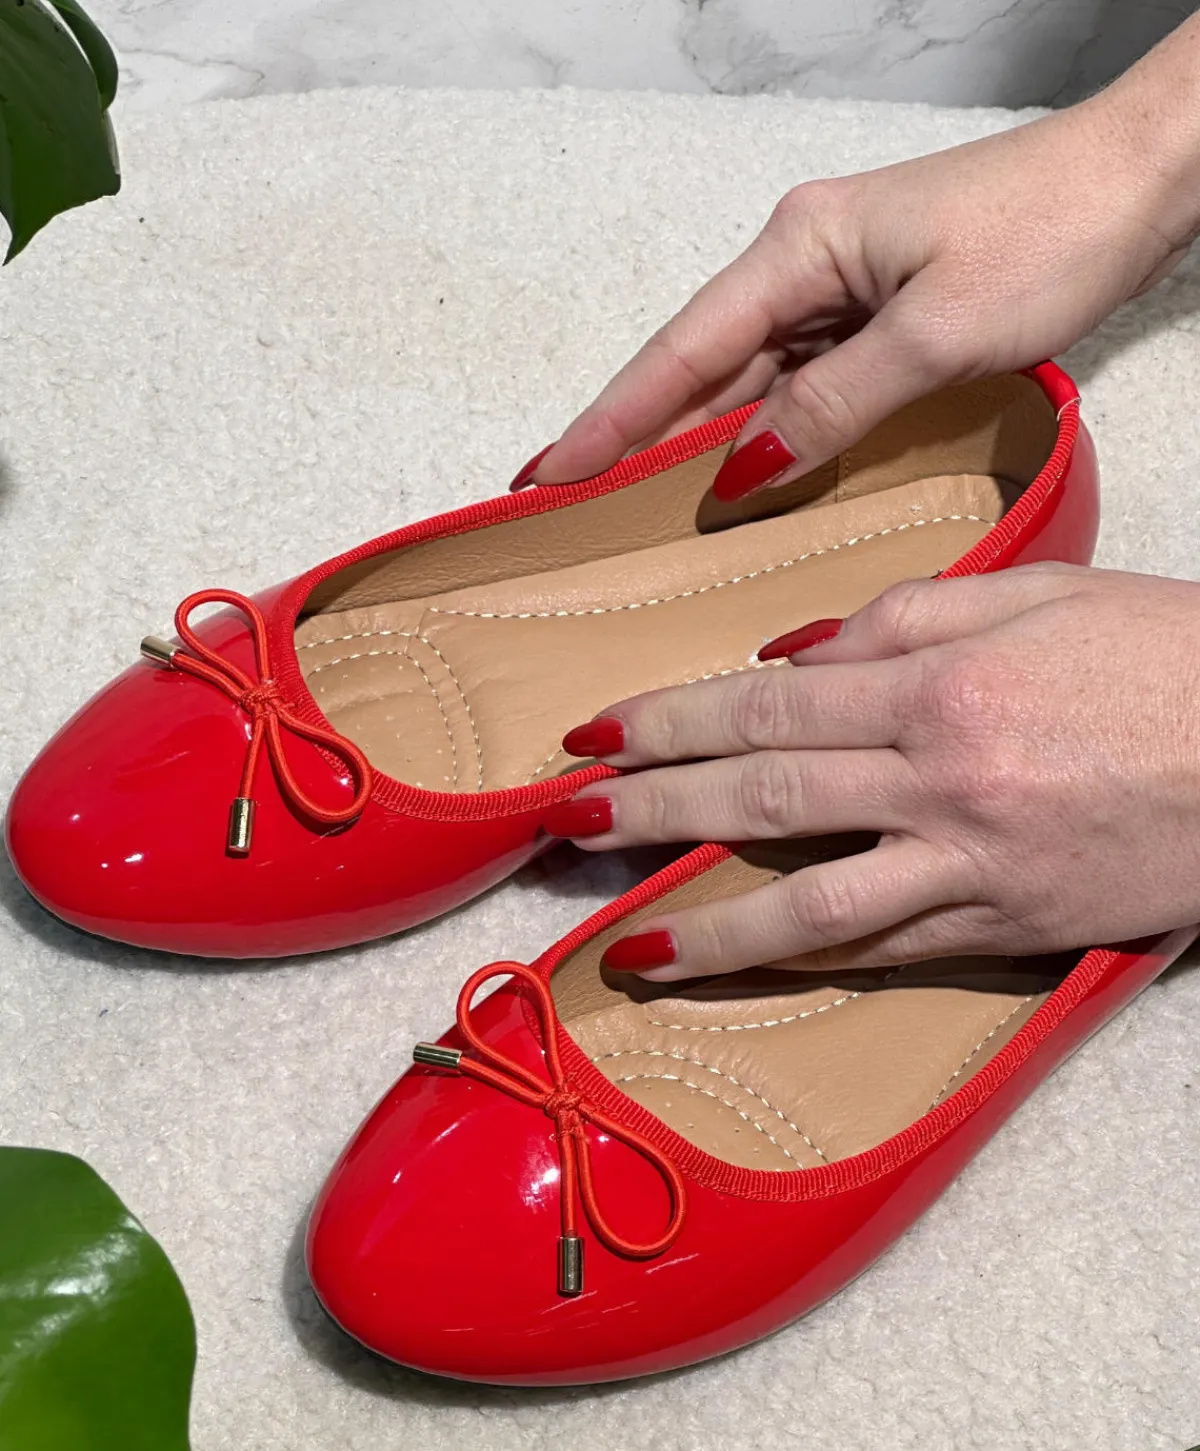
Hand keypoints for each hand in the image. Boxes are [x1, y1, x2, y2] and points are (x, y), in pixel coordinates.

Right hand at [522, 48, 1199, 499]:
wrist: (1141, 179)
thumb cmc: (1051, 228)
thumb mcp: (936, 333)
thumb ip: (832, 404)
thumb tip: (746, 469)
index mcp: (800, 250)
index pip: (680, 351)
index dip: (611, 419)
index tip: (550, 473)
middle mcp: (806, 266)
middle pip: (700, 370)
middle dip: (636, 438)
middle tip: (575, 508)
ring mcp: (840, 290)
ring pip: (749, 383)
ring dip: (700, 445)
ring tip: (637, 509)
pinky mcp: (876, 313)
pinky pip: (801, 384)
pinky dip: (770, 434)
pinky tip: (746, 479)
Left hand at [545, 565, 1199, 980]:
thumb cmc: (1165, 656)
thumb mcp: (1036, 594)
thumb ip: (905, 614)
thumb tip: (793, 653)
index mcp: (938, 683)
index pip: (767, 702)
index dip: (669, 721)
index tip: (598, 736)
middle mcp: (939, 777)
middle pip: (764, 794)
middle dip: (653, 812)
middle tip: (568, 825)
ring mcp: (972, 863)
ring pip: (811, 902)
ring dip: (709, 927)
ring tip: (627, 945)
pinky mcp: (1010, 926)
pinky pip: (889, 948)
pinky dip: (809, 960)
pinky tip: (748, 967)